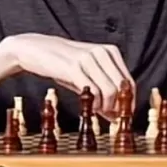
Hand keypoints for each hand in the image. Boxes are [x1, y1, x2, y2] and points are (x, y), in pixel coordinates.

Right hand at [6, 33, 133, 118]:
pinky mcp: (74, 67)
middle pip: (122, 88)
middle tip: (109, 117)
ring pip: (110, 90)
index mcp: (109, 51)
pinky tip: (88, 107)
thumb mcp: (86, 74)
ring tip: (96, 110)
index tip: (123, 115)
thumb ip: (102, 91)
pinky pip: (93, 91)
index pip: (129, 81)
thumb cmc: (63, 63)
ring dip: (105, 107)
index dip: (128, 102)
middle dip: (117, 107)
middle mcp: (102, 52)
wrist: (37, 49)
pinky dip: (93, 104)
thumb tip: (115, 116)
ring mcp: (89, 59)